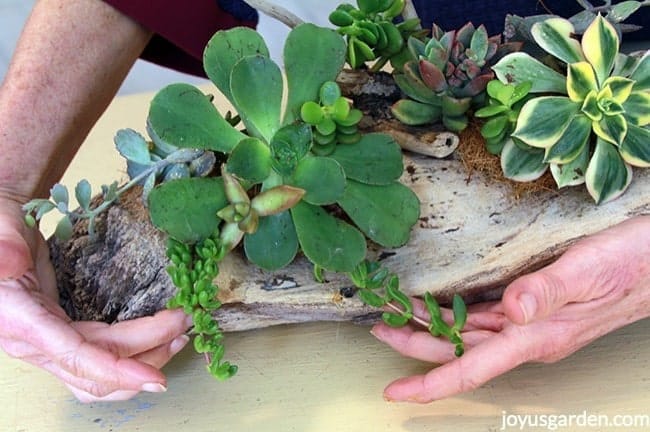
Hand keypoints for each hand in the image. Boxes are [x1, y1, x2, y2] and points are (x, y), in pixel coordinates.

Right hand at [0, 197, 190, 401]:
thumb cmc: (0, 225)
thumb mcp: (1, 225)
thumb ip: (5, 244)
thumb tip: (9, 260)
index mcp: (19, 319)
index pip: (75, 356)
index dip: (118, 370)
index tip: (154, 378)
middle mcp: (34, 342)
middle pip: (100, 365)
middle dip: (149, 352)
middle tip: (185, 323)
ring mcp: (49, 344)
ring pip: (101, 373)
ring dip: (144, 360)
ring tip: (179, 336)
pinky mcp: (62, 338)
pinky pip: (99, 359)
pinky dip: (131, 356)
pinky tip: (158, 339)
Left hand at [371, 216, 649, 402]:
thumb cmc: (631, 263)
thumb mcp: (588, 271)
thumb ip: (547, 292)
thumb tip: (510, 311)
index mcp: (537, 335)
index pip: (473, 366)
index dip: (432, 382)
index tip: (396, 390)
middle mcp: (529, 335)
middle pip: (461, 351)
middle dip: (417, 344)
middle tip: (380, 327)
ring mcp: (533, 323)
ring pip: (471, 335)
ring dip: (433, 328)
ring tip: (398, 315)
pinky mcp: (536, 308)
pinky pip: (488, 319)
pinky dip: (459, 315)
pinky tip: (444, 307)